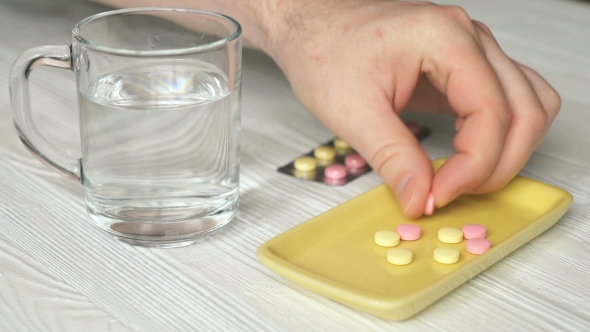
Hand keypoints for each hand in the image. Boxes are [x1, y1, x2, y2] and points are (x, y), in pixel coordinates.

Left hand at [266, 1, 560, 217]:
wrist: (312, 27)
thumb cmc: (323, 50)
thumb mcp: (351, 111)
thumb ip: (393, 158)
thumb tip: (421, 198)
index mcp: (445, 39)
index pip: (492, 113)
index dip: (473, 167)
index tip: (438, 195)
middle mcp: (469, 39)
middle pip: (525, 112)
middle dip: (496, 165)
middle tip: (451, 192)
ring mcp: (471, 50)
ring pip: (529, 106)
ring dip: (509, 150)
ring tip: (465, 178)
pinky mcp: (463, 67)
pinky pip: (508, 101)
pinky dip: (500, 135)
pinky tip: (468, 153)